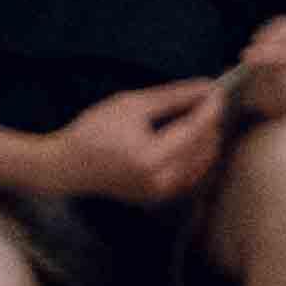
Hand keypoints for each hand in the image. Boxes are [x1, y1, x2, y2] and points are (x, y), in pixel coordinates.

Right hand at [40, 79, 227, 206]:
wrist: (67, 166)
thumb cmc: (93, 131)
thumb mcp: (132, 105)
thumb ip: (173, 97)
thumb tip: (206, 87)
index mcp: (151, 157)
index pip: (197, 129)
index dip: (211, 107)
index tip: (218, 89)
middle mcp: (160, 180)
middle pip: (205, 146)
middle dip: (209, 120)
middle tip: (203, 99)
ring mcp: (161, 193)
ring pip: (204, 161)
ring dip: (206, 137)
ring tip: (194, 115)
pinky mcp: (159, 197)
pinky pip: (192, 174)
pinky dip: (196, 154)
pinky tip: (187, 137)